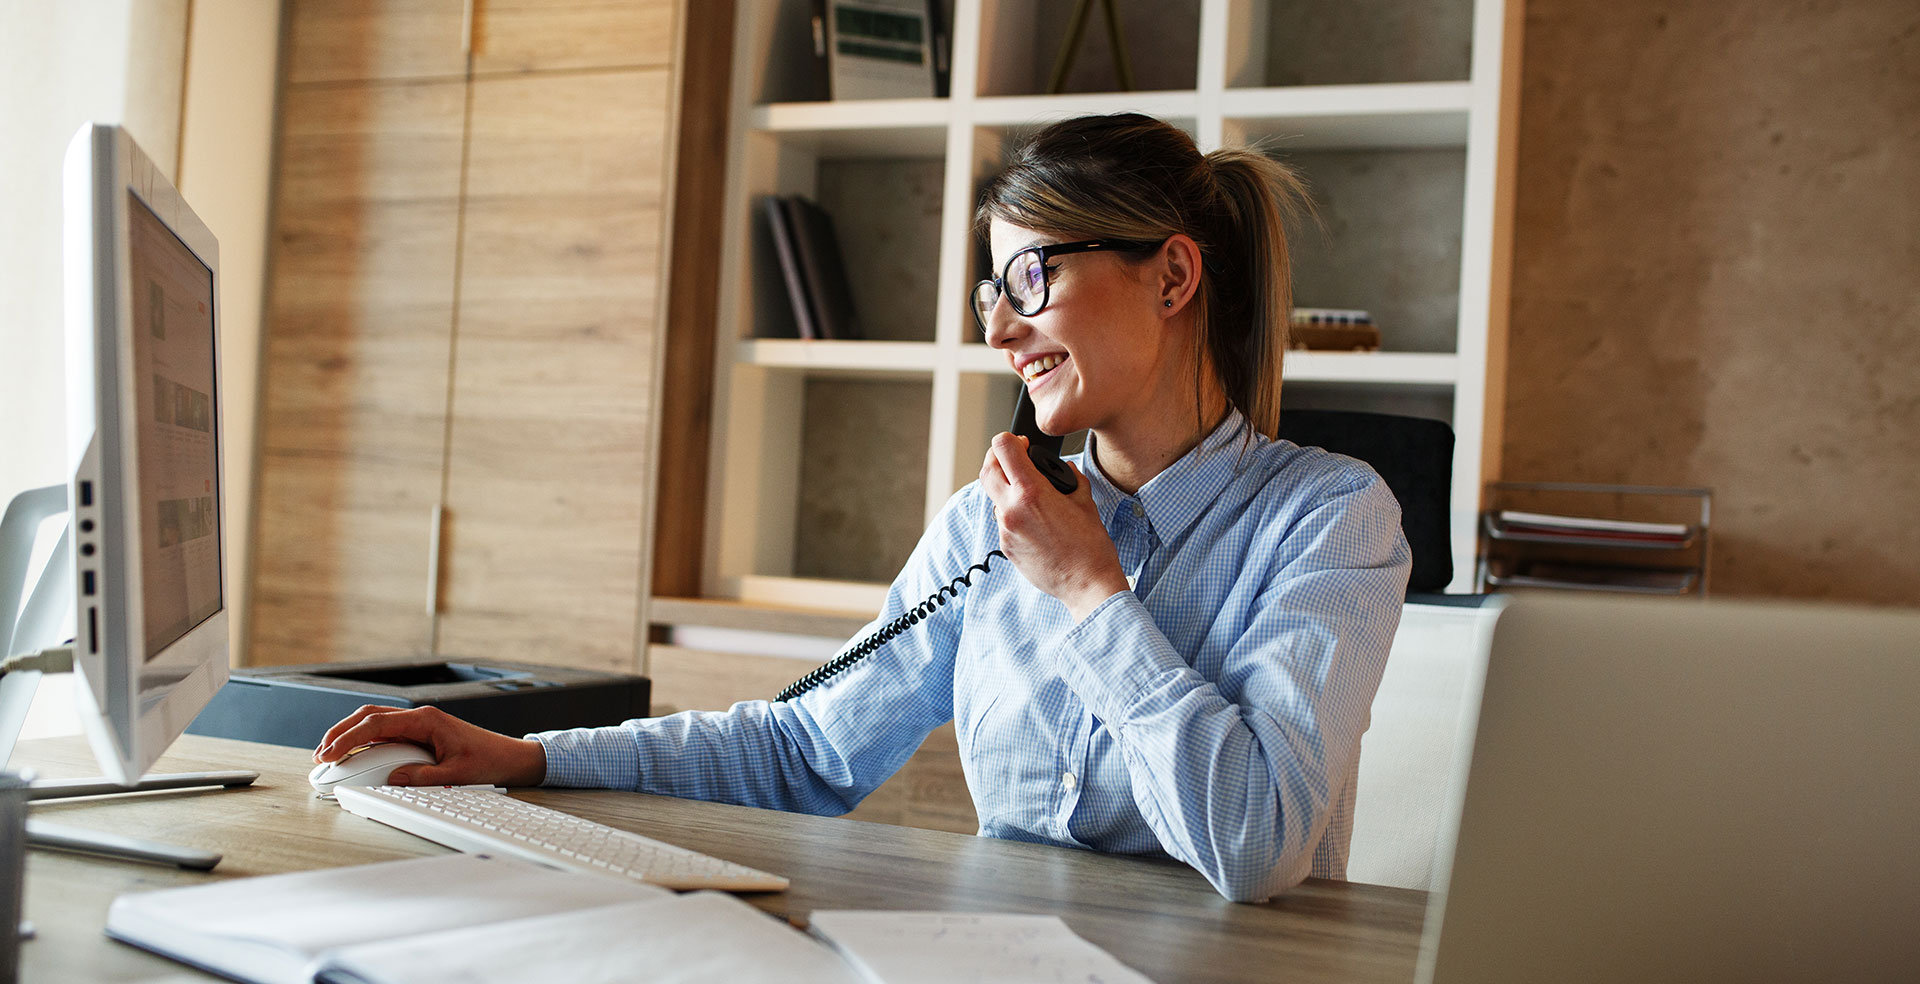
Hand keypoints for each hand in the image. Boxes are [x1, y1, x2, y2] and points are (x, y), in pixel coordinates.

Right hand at [313, 705, 546, 786]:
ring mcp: (418, 725)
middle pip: (368, 717)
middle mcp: (420, 717)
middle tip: (320, 756)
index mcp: (426, 719)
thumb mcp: (456, 775)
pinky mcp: (420, 735)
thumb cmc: (489, 760)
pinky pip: (386, 734)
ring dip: (350, 736)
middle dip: (340, 733)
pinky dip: (365, 743)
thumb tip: (393, 778)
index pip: (376, 724)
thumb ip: (423, 777)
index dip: (348, 738)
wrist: (511, 757)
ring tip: (329, 756)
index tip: (329, 754)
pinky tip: (353, 756)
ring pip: (374, 723)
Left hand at [980, 432, 1129, 620]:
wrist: (1087, 584)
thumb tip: (1062, 469)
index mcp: (1031, 492)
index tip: (1021, 443)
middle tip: (1013, 457)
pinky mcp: (1006, 547)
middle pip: (987, 470)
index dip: (1010, 440)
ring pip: (994, 497)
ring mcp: (1006, 530)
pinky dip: (1013, 512)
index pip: (1003, 449)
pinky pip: (1002, 520)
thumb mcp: (1084, 501)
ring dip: (1005, 487)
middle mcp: (1011, 510)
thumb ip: (1069, 477)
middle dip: (997, 457)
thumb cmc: (1091, 545)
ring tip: (1029, 492)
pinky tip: (1034, 519)